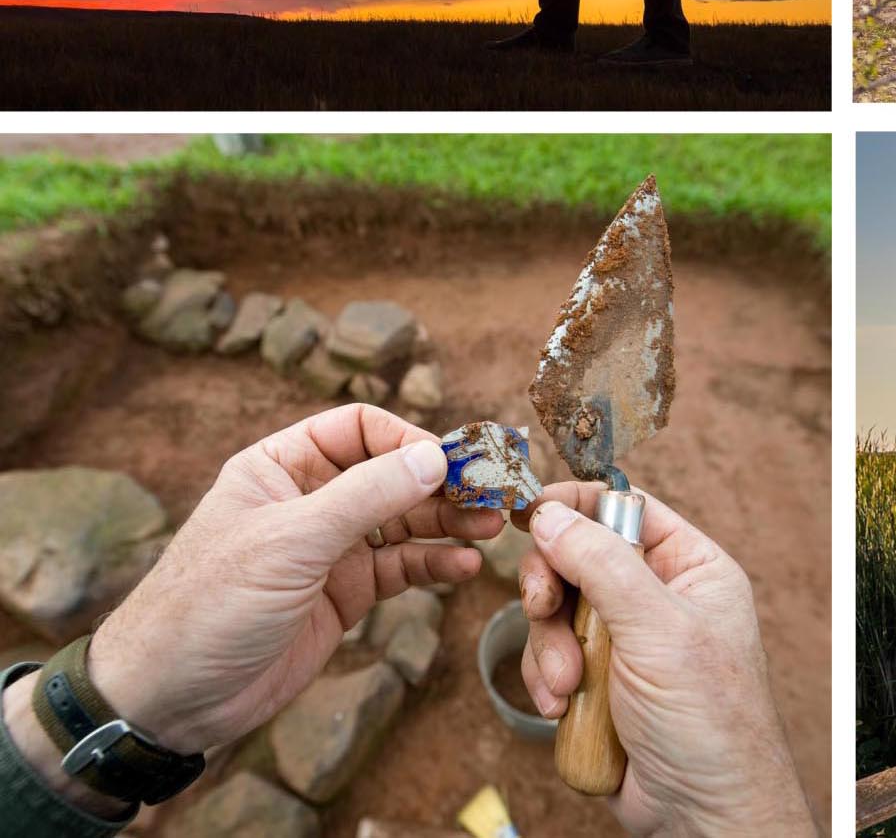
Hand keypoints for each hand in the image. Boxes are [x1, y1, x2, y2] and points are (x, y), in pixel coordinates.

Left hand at [84, 406, 500, 755]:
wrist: (169, 699)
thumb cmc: (209, 605)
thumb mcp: (290, 541)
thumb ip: (367, 495)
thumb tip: (435, 456)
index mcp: (281, 468)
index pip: (360, 428)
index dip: (408, 439)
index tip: (451, 463)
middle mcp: (310, 501)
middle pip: (393, 474)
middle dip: (443, 483)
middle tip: (494, 494)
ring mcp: (330, 549)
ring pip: (406, 521)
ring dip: (450, 522)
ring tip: (492, 528)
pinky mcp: (344, 594)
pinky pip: (403, 567)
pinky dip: (436, 564)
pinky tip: (466, 567)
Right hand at [519, 485, 813, 836]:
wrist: (699, 808)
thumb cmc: (706, 716)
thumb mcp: (657, 628)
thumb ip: (603, 565)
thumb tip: (554, 513)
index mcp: (691, 568)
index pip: (628, 509)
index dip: (579, 505)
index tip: (532, 510)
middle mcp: (658, 598)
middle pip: (578, 560)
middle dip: (553, 591)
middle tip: (542, 608)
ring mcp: (625, 643)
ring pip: (556, 614)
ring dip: (551, 650)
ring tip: (568, 688)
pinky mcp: (598, 684)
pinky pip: (551, 661)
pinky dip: (549, 684)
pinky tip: (565, 710)